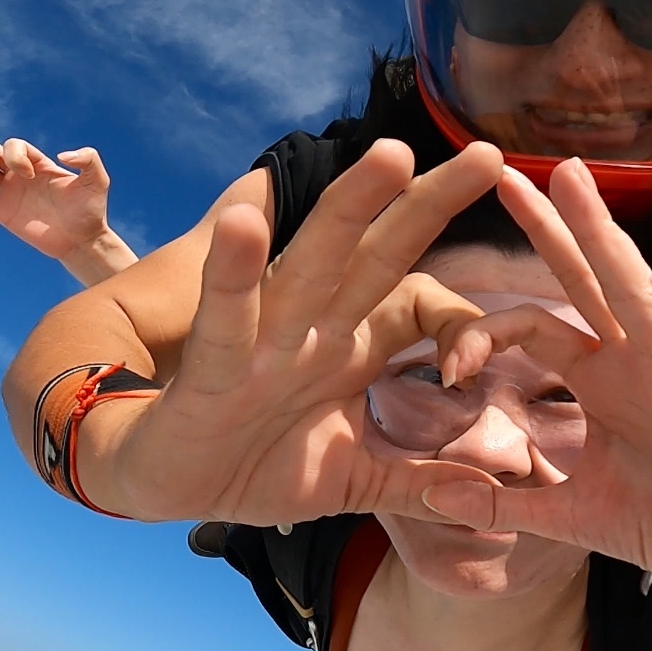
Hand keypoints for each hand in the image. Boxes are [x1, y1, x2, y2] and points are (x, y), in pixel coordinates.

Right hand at [0, 139, 115, 259]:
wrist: (82, 241)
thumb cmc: (91, 210)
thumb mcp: (98, 180)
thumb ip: (88, 159)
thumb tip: (61, 155)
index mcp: (38, 164)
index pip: (14, 145)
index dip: (15, 154)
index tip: (29, 175)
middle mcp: (20, 176)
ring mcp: (10, 194)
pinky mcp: (3, 214)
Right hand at [92, 140, 510, 525]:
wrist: (163, 487)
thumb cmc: (254, 467)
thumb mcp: (352, 482)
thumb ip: (416, 482)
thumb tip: (488, 495)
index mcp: (348, 349)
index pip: (420, 308)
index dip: (464, 322)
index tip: (482, 363)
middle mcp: (312, 331)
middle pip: (378, 258)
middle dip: (428, 207)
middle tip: (487, 155)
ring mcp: (263, 344)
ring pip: (312, 264)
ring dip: (350, 209)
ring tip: (390, 155)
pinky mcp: (212, 369)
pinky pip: (225, 319)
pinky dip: (232, 275)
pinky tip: (242, 223)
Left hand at [421, 160, 651, 613]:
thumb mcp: (566, 514)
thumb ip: (505, 501)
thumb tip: (436, 496)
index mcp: (600, 377)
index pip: (535, 327)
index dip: (487, 334)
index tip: (447, 364)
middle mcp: (637, 360)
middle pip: (584, 281)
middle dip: (550, 227)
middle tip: (508, 172)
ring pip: (637, 293)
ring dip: (606, 237)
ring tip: (576, 180)